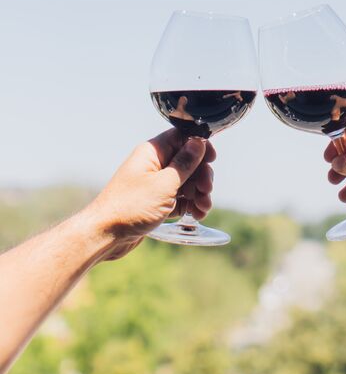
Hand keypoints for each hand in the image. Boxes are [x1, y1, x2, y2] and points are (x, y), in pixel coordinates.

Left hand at [90, 129, 214, 258]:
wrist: (105, 235)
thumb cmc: (130, 207)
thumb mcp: (164, 184)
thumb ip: (185, 163)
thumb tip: (199, 142)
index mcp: (152, 153)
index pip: (182, 138)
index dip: (199, 147)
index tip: (212, 159)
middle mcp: (153, 165)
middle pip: (187, 162)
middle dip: (201, 176)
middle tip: (206, 190)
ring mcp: (154, 184)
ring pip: (186, 182)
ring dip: (199, 193)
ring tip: (203, 208)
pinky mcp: (155, 202)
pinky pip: (179, 198)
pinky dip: (189, 205)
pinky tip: (196, 215)